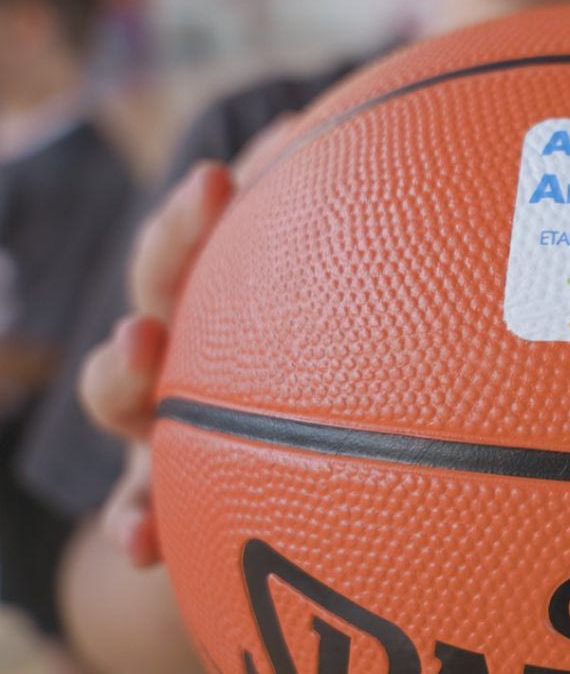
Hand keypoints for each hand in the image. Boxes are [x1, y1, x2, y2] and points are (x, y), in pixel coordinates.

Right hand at [79, 115, 295, 566]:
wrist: (292, 473)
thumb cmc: (311, 369)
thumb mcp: (321, 305)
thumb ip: (322, 226)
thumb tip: (330, 146)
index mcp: (208, 303)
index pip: (190, 248)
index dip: (196, 214)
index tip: (224, 179)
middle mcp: (177, 352)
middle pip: (153, 290)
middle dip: (165, 255)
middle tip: (187, 243)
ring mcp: (161, 421)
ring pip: (120, 396)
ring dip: (118, 372)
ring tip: (137, 348)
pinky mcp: (163, 494)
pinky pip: (139, 512)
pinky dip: (133, 524)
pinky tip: (142, 544)